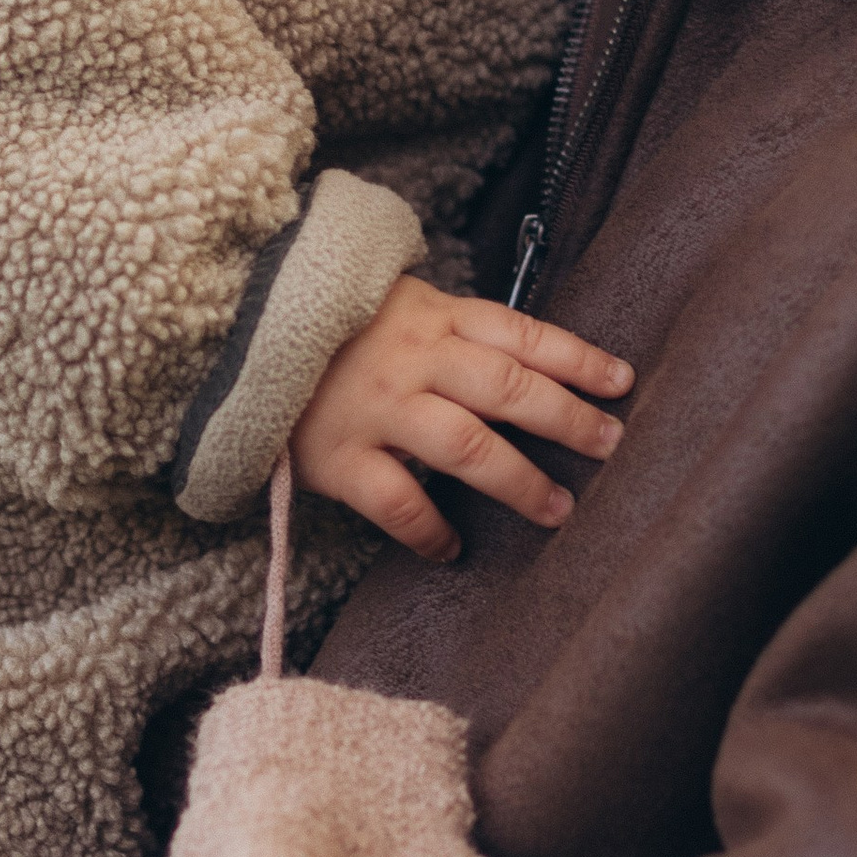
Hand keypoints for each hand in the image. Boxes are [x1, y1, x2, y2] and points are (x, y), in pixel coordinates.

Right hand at [291, 276, 631, 561]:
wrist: (235, 337)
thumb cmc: (333, 331)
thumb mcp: (400, 308)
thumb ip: (458, 332)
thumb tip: (536, 366)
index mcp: (433, 316)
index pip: (519, 333)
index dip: (575, 358)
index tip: (621, 383)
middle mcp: (412, 359)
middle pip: (505, 387)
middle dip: (566, 418)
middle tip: (610, 447)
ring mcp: (375, 408)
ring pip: (465, 445)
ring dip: (518, 481)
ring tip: (557, 511)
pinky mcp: (336, 458)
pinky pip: (396, 502)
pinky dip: (430, 530)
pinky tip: (452, 548)